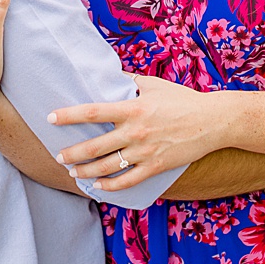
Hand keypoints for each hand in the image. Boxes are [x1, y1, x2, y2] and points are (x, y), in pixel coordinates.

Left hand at [50, 73, 229, 191]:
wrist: (213, 121)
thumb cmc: (183, 100)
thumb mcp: (155, 84)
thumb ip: (131, 82)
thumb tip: (111, 77)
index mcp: (134, 108)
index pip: (93, 112)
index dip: (68, 115)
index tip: (51, 118)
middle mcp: (136, 131)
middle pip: (94, 146)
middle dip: (72, 153)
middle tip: (59, 155)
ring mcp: (145, 152)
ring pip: (107, 167)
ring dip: (86, 171)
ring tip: (74, 172)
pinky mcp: (156, 167)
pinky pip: (127, 181)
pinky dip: (109, 186)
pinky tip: (98, 186)